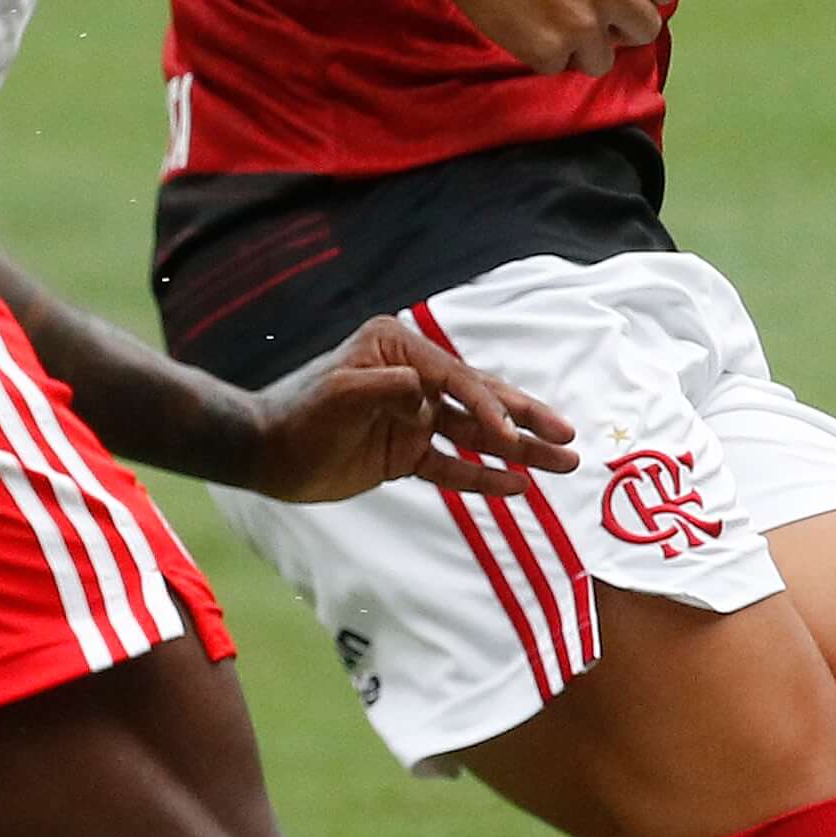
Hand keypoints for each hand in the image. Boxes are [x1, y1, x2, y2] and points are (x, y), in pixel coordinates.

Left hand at [236, 315, 581, 504]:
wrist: (266, 453)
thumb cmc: (297, 414)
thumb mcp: (337, 395)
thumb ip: (381, 390)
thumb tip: (422, 388)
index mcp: (400, 350)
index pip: (458, 379)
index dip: (489, 407)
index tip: (512, 437)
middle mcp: (414, 378)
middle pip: (481, 400)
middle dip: (526, 420)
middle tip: (569, 437)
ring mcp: (414, 417)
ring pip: (476, 436)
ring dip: (518, 451)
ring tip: (563, 463)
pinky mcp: (407, 452)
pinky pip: (453, 466)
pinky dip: (483, 477)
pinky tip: (519, 486)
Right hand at [455, 0, 677, 75]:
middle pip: (645, 29)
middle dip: (621, 26)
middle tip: (592, 17)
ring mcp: (583, 24)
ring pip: (604, 59)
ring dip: (583, 47)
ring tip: (552, 24)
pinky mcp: (551, 51)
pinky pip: (560, 66)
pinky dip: (544, 54)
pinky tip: (525, 27)